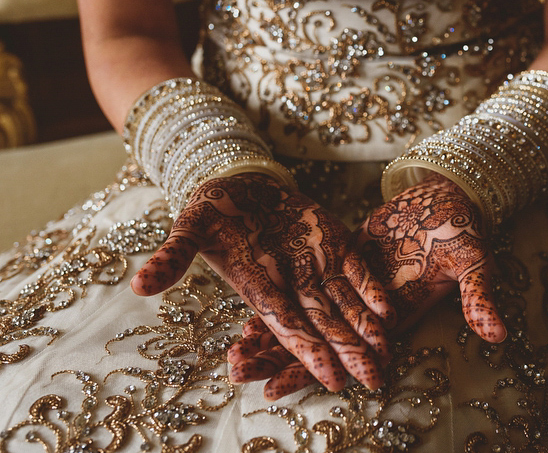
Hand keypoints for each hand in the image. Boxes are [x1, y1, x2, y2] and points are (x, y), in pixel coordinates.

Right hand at [130, 173, 394, 395]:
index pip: (288, 326)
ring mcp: (317, 267)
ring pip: (347, 306)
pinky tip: (391, 312)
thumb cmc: (213, 209)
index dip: (309, 351)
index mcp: (259, 288)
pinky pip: (358, 273)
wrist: (242, 183)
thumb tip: (138, 284)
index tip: (331, 378)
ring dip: (367, 330)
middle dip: (349, 353)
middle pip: (324, 326)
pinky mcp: (335, 246)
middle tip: (374, 381)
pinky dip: (373, 291)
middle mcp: (292, 286)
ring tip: (389, 355)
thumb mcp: (191, 226)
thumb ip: (173, 255)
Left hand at [228, 173, 505, 398]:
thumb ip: (479, 297)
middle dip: (278, 359)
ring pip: (310, 318)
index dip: (311, 371)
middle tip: (237, 372)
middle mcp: (369, 311)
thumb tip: (499, 333)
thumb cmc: (464, 230)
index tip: (273, 390)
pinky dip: (285, 298)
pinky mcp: (345, 263)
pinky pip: (309, 287)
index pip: (345, 354)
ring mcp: (355, 288)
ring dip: (275, 333)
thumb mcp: (474, 261)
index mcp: (394, 315)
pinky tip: (251, 310)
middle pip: (318, 343)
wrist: (453, 198)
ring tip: (234, 352)